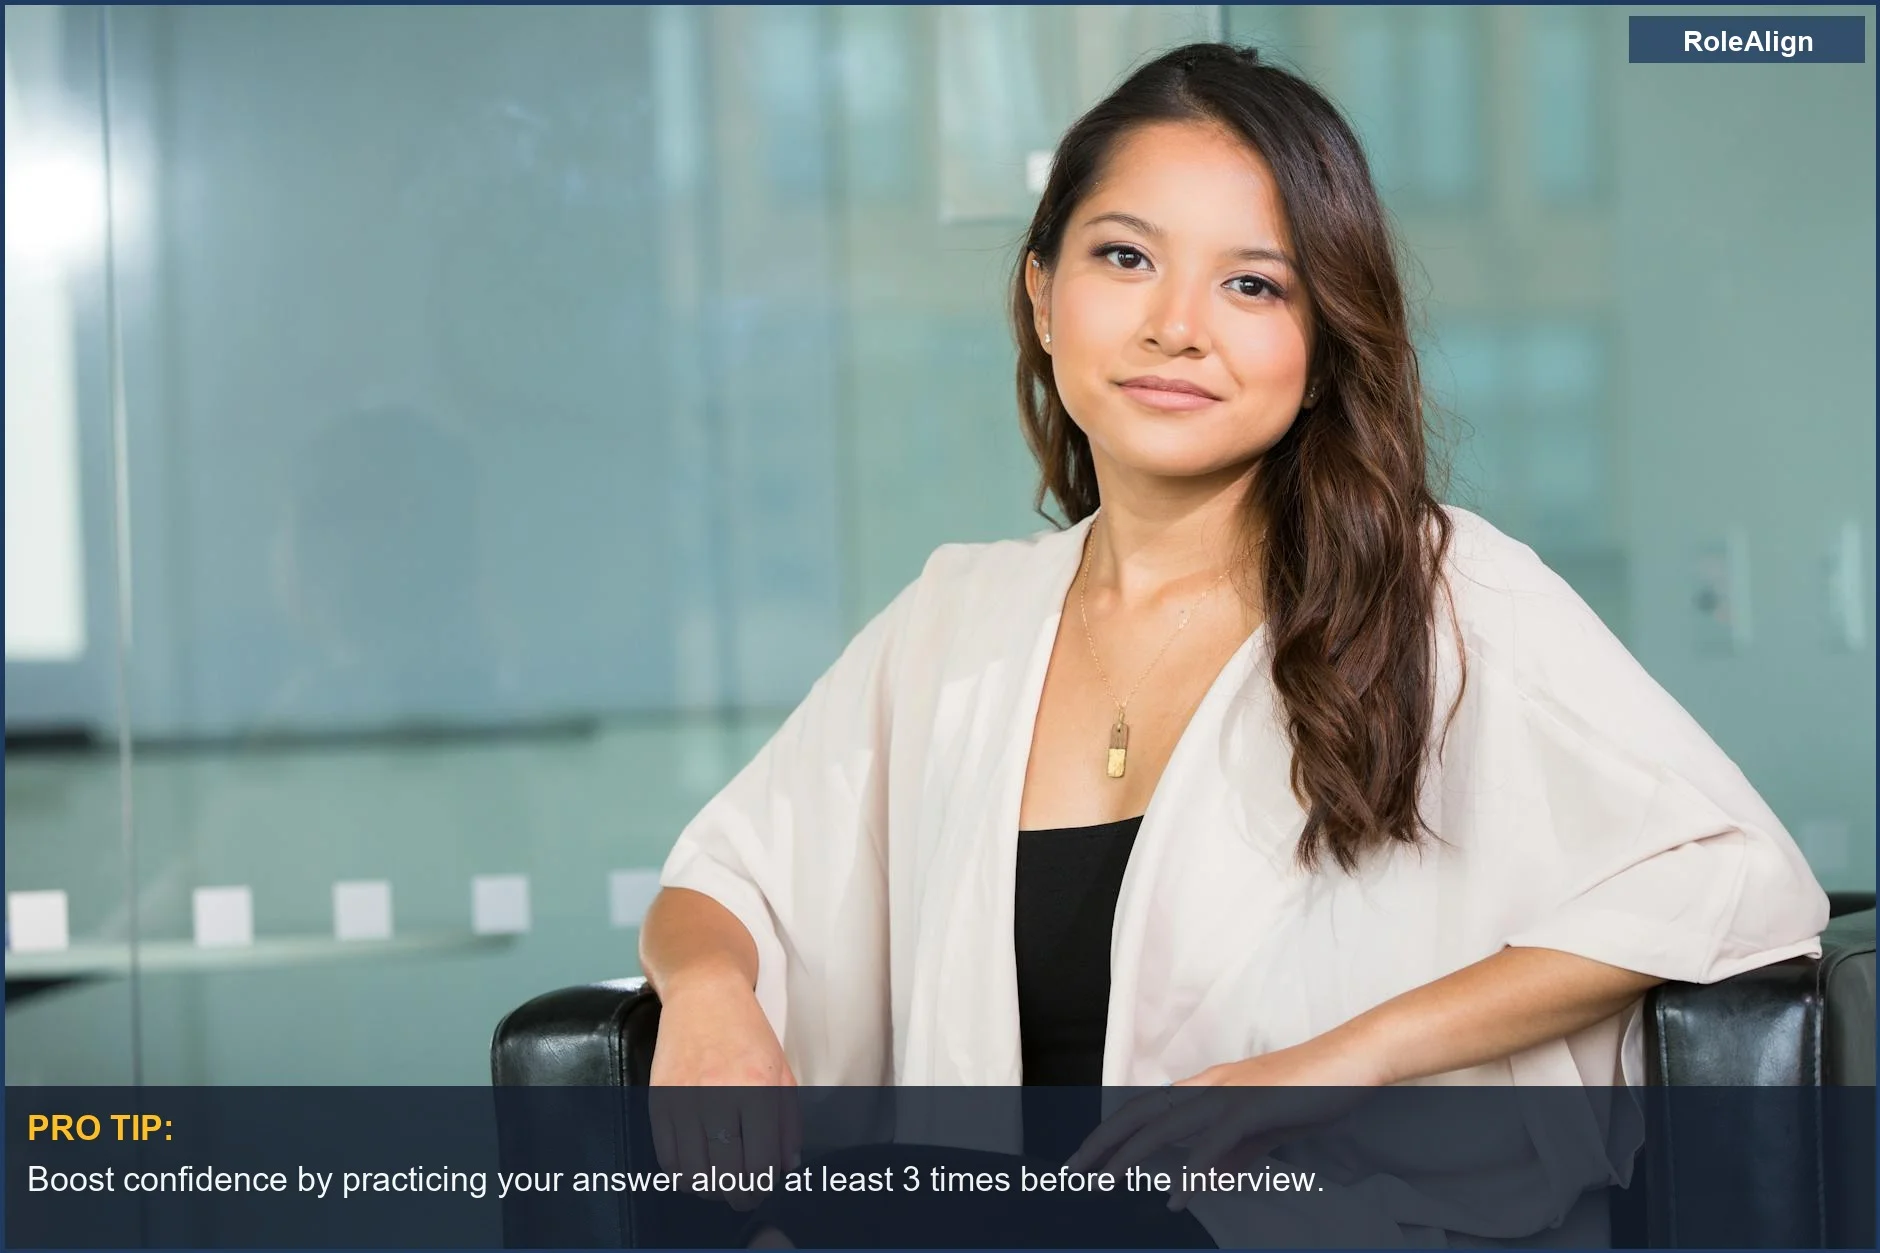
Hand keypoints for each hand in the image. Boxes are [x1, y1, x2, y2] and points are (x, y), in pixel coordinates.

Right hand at [648, 974, 800, 1211]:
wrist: (703, 992)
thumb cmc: (746, 1031)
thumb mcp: (782, 1071)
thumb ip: (787, 1122)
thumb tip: (785, 1166)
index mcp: (757, 1088)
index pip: (759, 1162)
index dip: (761, 1187)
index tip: (761, 1189)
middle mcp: (719, 1094)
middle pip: (726, 1174)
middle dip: (737, 1195)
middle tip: (742, 1196)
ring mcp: (684, 1097)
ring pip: (693, 1172)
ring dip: (708, 1189)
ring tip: (719, 1184)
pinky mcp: (659, 1098)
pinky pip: (666, 1155)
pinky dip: (681, 1173)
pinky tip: (694, 1168)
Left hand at [1065, 1039, 1382, 1210]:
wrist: (1354, 1060)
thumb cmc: (1310, 1090)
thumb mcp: (1263, 1130)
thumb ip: (1232, 1153)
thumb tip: (1204, 1179)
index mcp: (1208, 1089)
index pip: (1145, 1110)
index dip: (1111, 1133)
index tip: (1086, 1160)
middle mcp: (1209, 1086)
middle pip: (1140, 1113)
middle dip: (1102, 1142)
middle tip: (1073, 1171)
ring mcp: (1230, 1094)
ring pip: (1165, 1126)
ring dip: (1131, 1156)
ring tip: (1106, 1183)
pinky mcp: (1254, 1106)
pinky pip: (1213, 1143)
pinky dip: (1190, 1171)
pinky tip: (1174, 1197)